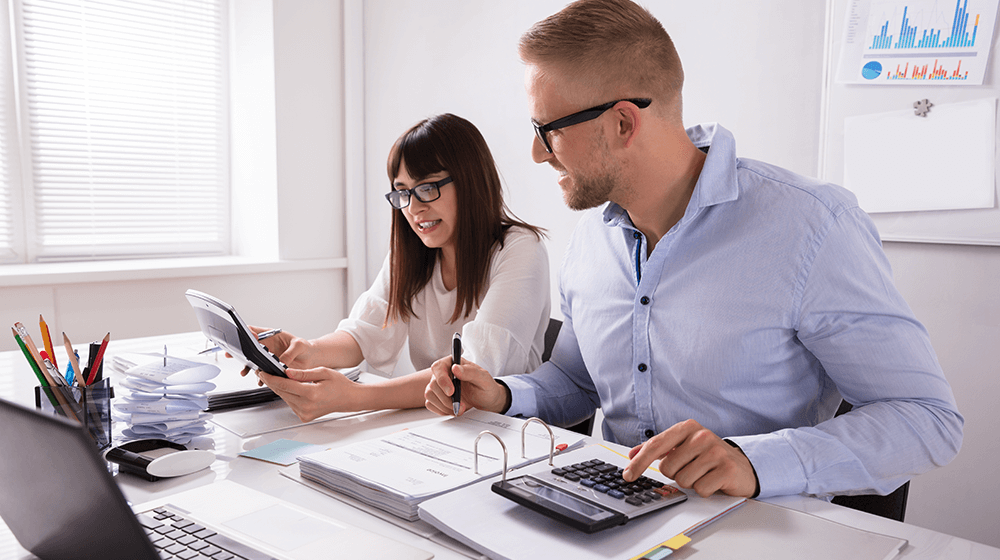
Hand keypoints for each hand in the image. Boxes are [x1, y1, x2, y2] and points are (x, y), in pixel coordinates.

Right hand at [231, 327, 316, 376]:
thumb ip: (290, 352)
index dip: (248, 333)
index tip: (246, 337)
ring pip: (253, 361)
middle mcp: (267, 346)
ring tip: (244, 372)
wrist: (311, 360)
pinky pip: (261, 372)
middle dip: (239, 350)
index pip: (256, 331)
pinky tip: (260, 381)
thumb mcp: (300, 346)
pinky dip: (260, 377)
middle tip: (230, 354)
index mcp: (272, 336)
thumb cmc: (306, 348)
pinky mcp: (270, 368)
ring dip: (247, 367)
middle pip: (249, 346)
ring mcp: (267, 357)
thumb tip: (282, 362)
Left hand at [256, 367, 358, 421]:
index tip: (263, 371)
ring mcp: (305, 413)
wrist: (349, 399)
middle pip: (282, 392)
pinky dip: (288, 395)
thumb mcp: (322, 372)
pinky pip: (290, 403)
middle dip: (272, 381)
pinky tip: (290, 387)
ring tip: (276, 378)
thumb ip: (303, 373)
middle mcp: (306, 406)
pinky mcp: (304, 416)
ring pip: (284, 398)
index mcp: (311, 394)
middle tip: (265, 372)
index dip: (271, 377)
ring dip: (279, 388)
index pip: (285, 385)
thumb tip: (286, 372)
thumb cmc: (339, 384)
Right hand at [424, 355, 505, 415]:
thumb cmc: (486, 387)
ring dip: (444, 405)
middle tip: (461, 405)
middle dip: (447, 399)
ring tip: (459, 408)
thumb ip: (470, 372)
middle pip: (433, 384)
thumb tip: (455, 368)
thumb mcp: (483, 378)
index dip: (442, 379)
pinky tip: (453, 409)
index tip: (451, 392)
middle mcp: (444, 373)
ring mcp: (439, 385)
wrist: (486, 400)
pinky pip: (430, 403)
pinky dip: (442, 410)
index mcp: (453, 363)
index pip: (438, 367)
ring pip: (430, 394)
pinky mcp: (437, 396)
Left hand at [623, 419, 757, 497]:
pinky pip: (700, 489)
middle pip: (668, 468)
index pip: (656, 445)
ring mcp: (715, 452)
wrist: (742, 466)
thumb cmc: (708, 456)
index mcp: (688, 427)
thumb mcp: (683, 446)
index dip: (639, 462)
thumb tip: (632, 454)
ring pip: (683, 480)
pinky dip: (704, 490)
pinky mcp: (727, 470)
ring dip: (691, 482)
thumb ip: (658, 448)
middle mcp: (701, 436)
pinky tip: (713, 480)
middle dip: (676, 473)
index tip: (628, 474)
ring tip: (703, 473)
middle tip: (691, 468)